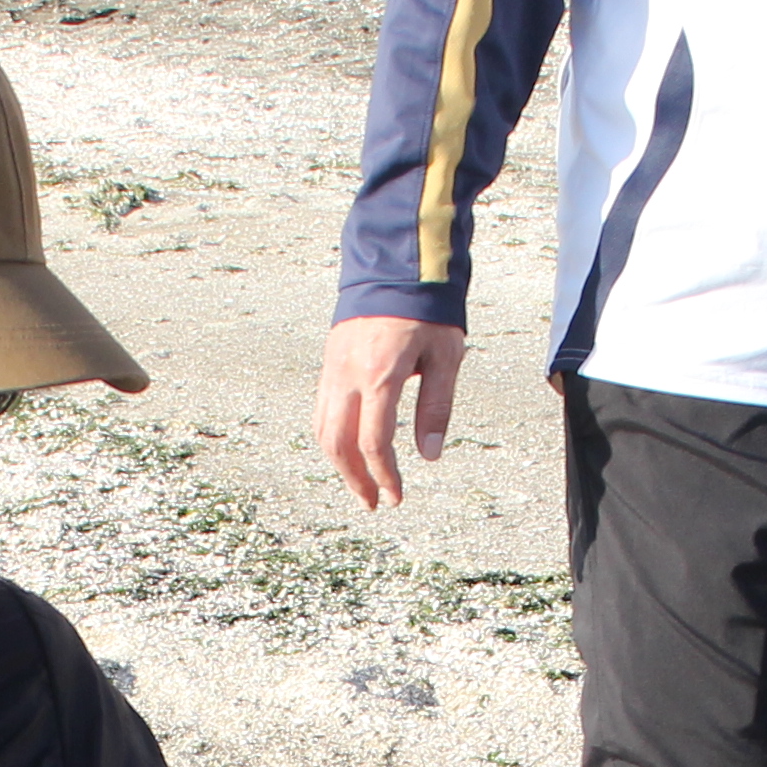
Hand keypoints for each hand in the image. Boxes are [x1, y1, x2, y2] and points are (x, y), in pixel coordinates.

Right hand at [315, 316, 467, 510]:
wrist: (397, 264)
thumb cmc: (427, 308)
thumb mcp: (445, 356)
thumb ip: (436, 406)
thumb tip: (429, 453)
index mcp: (380, 375)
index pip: (374, 441)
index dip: (384, 475)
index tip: (396, 496)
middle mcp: (348, 374)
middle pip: (339, 443)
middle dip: (354, 479)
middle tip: (373, 502)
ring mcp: (333, 367)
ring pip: (323, 428)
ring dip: (339, 463)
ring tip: (358, 483)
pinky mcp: (329, 361)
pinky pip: (321, 409)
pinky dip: (331, 437)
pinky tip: (348, 448)